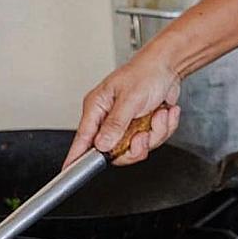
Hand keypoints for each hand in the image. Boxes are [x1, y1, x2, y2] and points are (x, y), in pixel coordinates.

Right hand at [63, 43, 181, 167]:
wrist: (169, 67)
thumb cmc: (146, 72)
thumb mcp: (129, 99)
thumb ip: (116, 124)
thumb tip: (102, 145)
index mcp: (97, 107)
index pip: (82, 138)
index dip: (76, 157)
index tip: (68, 171)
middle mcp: (109, 118)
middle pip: (114, 152)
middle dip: (135, 146)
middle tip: (143, 134)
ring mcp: (126, 124)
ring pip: (136, 148)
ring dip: (154, 133)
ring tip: (157, 115)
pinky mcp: (142, 126)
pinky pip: (152, 141)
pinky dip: (163, 128)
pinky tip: (163, 112)